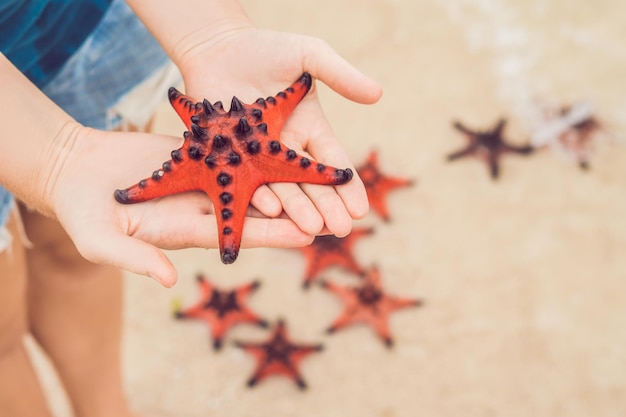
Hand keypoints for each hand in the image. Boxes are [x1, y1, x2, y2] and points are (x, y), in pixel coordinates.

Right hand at [49, 125, 314, 286]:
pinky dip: (258, 147)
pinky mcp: (196, 154)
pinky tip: (287, 141)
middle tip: (334, 210)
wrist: (74, 171)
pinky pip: (233, 150)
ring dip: (285, 179)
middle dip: (294, 211)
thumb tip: (169, 281)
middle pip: (257, 209)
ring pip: (251, 178)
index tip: (308, 235)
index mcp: (188, 229)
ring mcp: (202, 179)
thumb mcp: (101, 240)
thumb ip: (134, 259)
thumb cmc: (82, 211)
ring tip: (324, 177)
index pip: (240, 234)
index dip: (274, 235)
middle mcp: (203, 206)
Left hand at [176, 28, 382, 236]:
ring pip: (282, 188)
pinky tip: (272, 213)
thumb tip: (378, 94)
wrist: (217, 47)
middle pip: (310, 184)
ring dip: (297, 210)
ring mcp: (259, 157)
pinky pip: (247, 181)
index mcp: (310, 129)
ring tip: (311, 229)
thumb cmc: (266, 48)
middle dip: (326, 207)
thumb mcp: (309, 55)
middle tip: (340, 229)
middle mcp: (287, 150)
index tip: (360, 210)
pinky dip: (260, 197)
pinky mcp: (232, 159)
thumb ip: (340, 74)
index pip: (334, 163)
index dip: (348, 187)